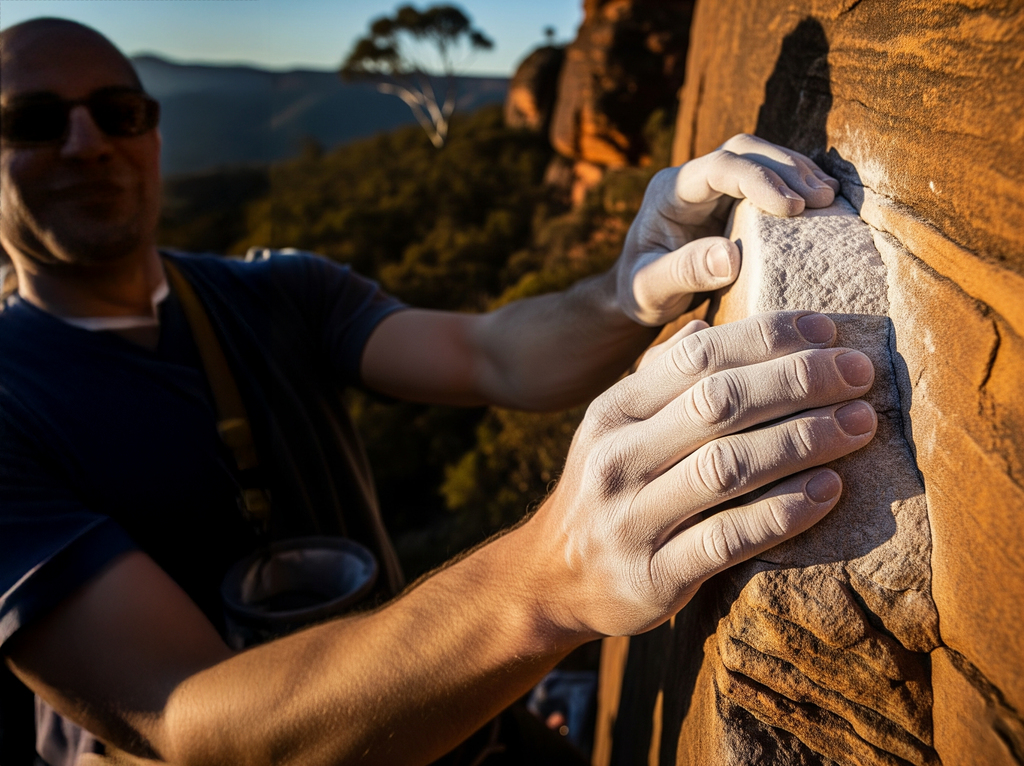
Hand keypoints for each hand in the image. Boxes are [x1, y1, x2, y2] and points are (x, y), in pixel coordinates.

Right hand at [522, 311, 875, 637]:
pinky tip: (830, 490)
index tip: (828, 329)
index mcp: (613, 411)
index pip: (697, 357)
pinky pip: (728, 539)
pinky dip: (784, 513)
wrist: (554, 578)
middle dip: (798, 381)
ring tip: (860, 425)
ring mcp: (632, 518)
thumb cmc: (607, 490)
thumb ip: (658, 378)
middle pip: (718, 404)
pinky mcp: (653, 575)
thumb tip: (707, 324)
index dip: (767, 337)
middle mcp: (618, 458)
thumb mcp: (616, 427)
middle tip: (861, 374)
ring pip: (728, 468)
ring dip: (803, 441)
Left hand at [616, 134, 840, 325]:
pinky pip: (770, 178)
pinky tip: (824, 202)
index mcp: (668, 192)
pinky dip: (798, 185)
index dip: (759, 180)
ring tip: (829, 198)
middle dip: (786, 168)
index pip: (718, 168)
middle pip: (743, 150)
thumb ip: (683, 272)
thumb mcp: (650, 290)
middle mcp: (691, 180)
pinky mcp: (733, 199)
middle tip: (822, 199)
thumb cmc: (640, 291)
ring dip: (798, 172)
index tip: (793, 207)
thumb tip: (731, 257)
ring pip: (761, 157)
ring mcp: (714, 186)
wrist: (637, 292)